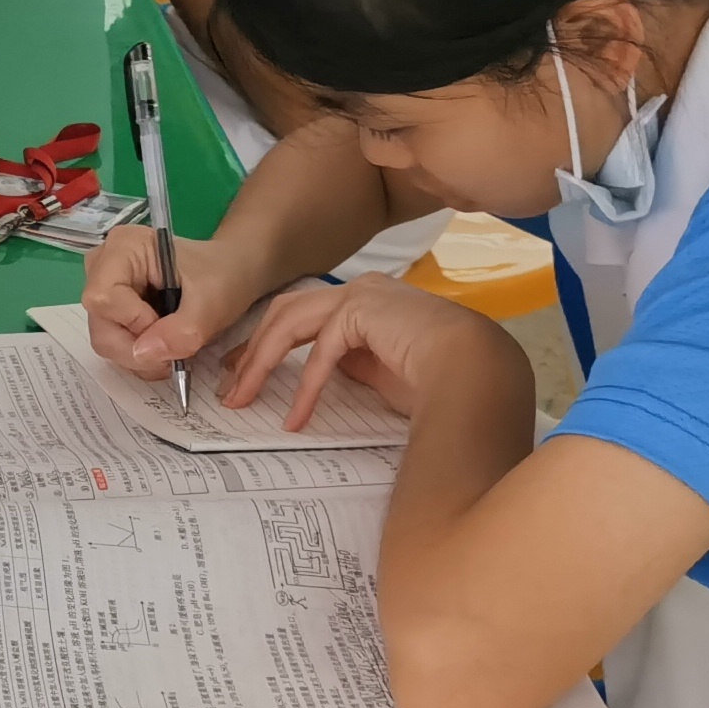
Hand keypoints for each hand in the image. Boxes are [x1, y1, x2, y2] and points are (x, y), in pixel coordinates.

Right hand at [82, 228, 254, 383]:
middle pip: (101, 325)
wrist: (231, 272)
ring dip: (141, 356)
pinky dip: (140, 355)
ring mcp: (105, 289)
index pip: (104, 298)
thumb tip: (143, 354)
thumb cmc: (223, 275)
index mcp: (124, 247)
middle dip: (139, 348)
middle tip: (175, 349)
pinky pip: (114, 344)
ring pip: (105, 340)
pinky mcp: (112, 310)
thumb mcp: (211, 304)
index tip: (170, 327)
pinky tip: (164, 344)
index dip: (134, 323)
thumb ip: (180, 331)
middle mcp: (103, 265)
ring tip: (174, 346)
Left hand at [221, 277, 503, 430]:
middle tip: (228, 384)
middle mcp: (360, 290)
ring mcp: (361, 294)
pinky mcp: (364, 310)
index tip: (243, 371)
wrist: (480, 372)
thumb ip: (351, 364)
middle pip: (286, 312)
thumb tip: (319, 377)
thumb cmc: (442, 380)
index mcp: (366, 301)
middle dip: (252, 348)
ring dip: (261, 363)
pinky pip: (321, 350)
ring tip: (242, 399)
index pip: (302, 314)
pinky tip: (295, 418)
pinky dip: (306, 386)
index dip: (268, 342)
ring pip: (291, 323)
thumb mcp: (382, 371)